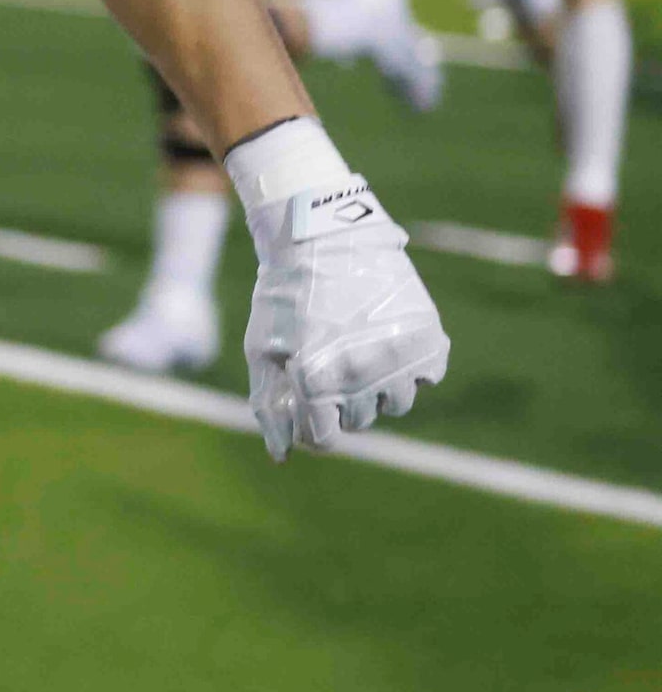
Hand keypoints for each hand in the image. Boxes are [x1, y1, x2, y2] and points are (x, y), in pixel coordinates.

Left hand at [234, 126, 449, 459]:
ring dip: (377, 388)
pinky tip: (385, 339)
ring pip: (396, 404)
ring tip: (358, 350)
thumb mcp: (262, 348)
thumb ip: (269, 406)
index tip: (307, 406)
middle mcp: (362, 375)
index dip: (312, 427)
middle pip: (359, 421)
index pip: (324, 439)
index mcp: (317, 381)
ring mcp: (399, 357)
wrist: (324, 236)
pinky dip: (409, 367)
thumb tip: (281, 455)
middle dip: (341, 401)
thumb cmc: (285, 295)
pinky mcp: (429, 338)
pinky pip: (426, 376)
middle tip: (329, 361)